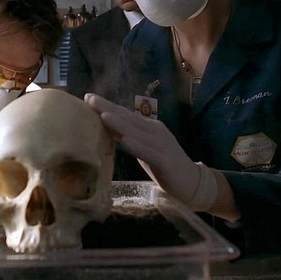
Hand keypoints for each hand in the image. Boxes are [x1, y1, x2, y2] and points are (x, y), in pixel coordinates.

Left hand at [84, 93, 216, 210]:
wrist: (192, 182)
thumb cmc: (164, 165)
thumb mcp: (144, 149)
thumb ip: (129, 138)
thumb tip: (106, 131)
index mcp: (149, 127)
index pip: (125, 114)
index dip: (107, 106)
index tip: (88, 97)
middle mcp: (155, 131)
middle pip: (129, 118)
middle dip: (108, 108)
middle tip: (90, 99)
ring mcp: (161, 145)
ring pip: (137, 132)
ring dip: (120, 124)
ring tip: (103, 115)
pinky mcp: (165, 161)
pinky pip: (148, 152)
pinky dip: (136, 146)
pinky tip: (124, 140)